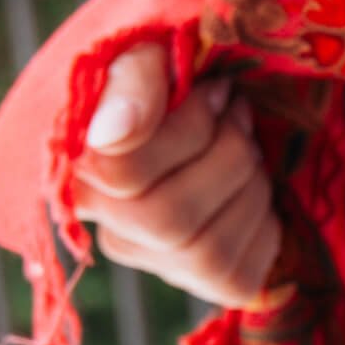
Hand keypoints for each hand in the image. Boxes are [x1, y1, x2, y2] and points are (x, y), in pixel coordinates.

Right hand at [73, 42, 279, 307]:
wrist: (228, 124)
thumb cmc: (181, 87)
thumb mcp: (153, 58)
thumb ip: (130, 79)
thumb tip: (114, 132)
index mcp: (79, 173)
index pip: (120, 171)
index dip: (185, 128)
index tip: (216, 91)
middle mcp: (114, 233)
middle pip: (167, 218)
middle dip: (226, 155)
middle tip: (240, 115)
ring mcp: (164, 268)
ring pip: (209, 250)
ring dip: (250, 184)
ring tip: (250, 148)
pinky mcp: (217, 286)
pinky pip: (243, 273)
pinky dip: (265, 224)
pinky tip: (255, 192)